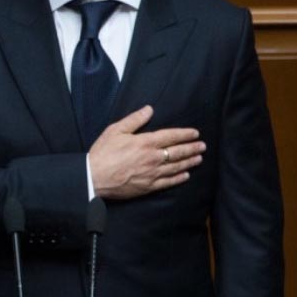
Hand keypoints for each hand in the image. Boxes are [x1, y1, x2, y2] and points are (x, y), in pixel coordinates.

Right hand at [88, 105, 204, 199]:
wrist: (94, 177)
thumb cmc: (103, 152)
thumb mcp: (115, 130)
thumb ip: (134, 120)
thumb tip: (149, 109)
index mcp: (145, 142)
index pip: (171, 136)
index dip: (185, 134)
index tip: (195, 133)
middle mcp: (153, 158)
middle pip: (178, 152)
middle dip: (192, 148)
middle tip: (202, 146)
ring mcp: (152, 174)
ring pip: (176, 167)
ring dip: (189, 162)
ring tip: (198, 159)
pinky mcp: (148, 187)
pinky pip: (168, 182)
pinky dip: (178, 178)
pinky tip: (185, 176)